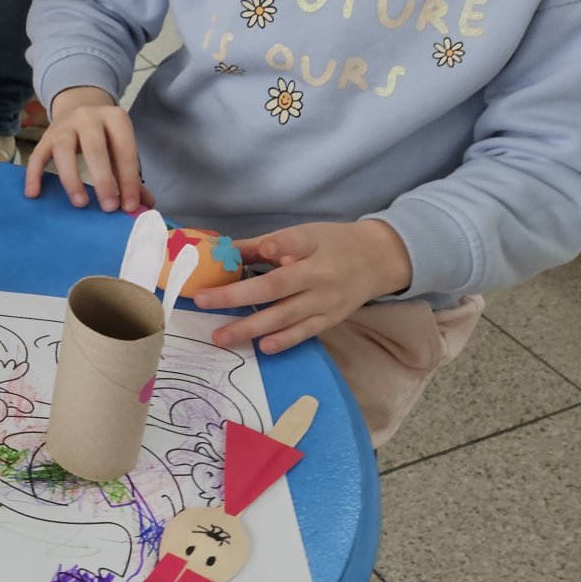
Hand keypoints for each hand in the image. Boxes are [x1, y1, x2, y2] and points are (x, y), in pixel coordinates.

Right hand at [23, 86, 153, 211]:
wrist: (78, 104)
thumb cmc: (104, 134)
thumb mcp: (120, 145)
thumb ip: (130, 173)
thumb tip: (145, 205)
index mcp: (115, 118)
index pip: (124, 151)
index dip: (128, 180)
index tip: (129, 207)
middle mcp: (88, 118)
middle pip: (95, 149)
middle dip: (103, 180)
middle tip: (108, 207)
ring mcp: (64, 126)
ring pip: (63, 151)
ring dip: (72, 179)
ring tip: (80, 203)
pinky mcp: (45, 136)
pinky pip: (37, 156)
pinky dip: (34, 175)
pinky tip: (34, 194)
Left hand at [197, 220, 412, 354]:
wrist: (377, 261)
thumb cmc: (332, 244)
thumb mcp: (305, 234)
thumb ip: (265, 244)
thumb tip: (223, 250)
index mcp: (313, 246)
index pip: (295, 243)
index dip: (279, 245)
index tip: (263, 246)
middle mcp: (320, 276)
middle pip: (276, 287)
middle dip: (236, 296)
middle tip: (202, 301)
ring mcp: (326, 302)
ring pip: (285, 316)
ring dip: (251, 327)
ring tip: (221, 336)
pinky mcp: (330, 320)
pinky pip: (303, 332)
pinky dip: (283, 341)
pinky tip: (262, 347)